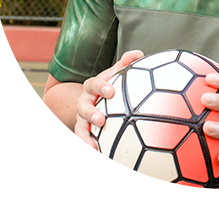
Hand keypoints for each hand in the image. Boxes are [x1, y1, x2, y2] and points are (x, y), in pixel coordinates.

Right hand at [74, 50, 143, 169]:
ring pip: (79, 130)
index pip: (94, 84)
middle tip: (101, 120)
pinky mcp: (83, 134)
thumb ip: (126, 63)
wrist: (93, 98)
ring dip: (85, 139)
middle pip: (83, 108)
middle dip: (90, 114)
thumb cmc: (111, 84)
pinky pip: (83, 145)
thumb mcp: (116, 72)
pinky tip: (90, 165)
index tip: (111, 91)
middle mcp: (84, 103)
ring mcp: (81, 120)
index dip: (101, 86)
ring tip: (93, 149)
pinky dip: (85, 155)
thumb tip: (139, 53)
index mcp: (92, 86)